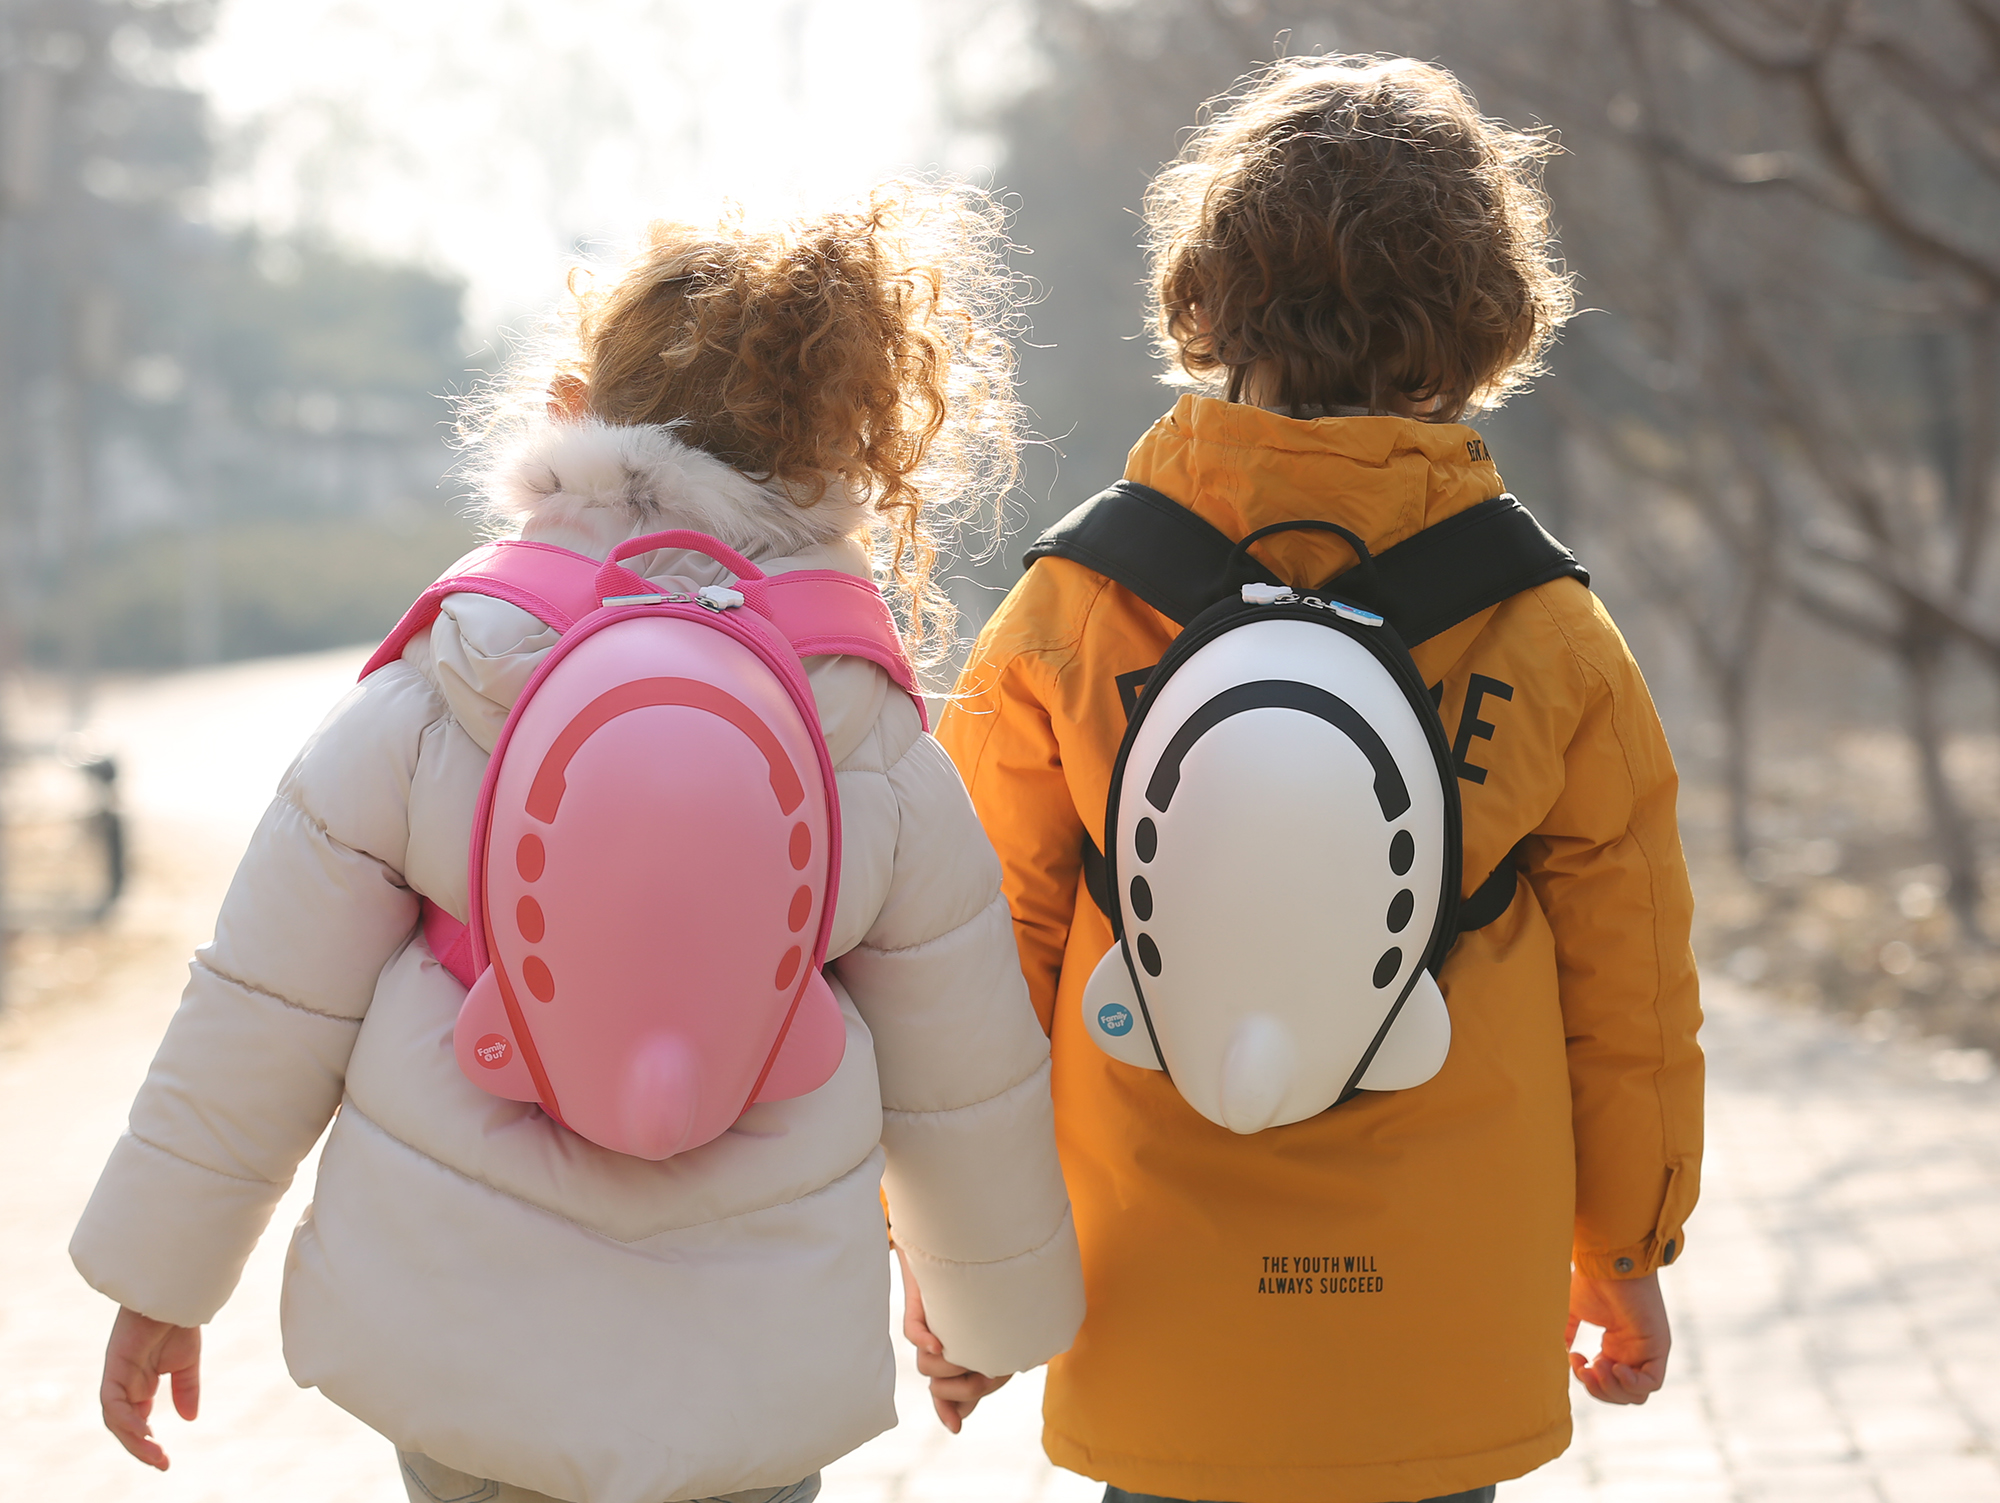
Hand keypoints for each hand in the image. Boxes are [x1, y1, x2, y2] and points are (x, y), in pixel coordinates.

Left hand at [100, 1306, 201, 1468]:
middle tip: (162, 1464)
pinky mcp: (114, 1367)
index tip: (165, 1460)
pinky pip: (113, 1402)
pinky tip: (142, 1430)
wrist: (176, 1296)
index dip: (146, 1443)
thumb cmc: (179, 1322)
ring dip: (133, 1439)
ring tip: (155, 1454)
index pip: (135, 1420)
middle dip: (140, 1448)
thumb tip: (189, 1419)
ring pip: (116, 1418)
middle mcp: (124, 1383)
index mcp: (139, 1383)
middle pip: (124, 1425)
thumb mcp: (186, 1363)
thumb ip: (185, 1389)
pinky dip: (126, 1418)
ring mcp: (117, 1375)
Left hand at [896, 1246, 1011, 1432]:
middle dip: (958, 1392)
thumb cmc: (995, 1284)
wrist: (966, 1245)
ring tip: (961, 1354)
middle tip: (980, 1377)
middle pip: (940, 1388)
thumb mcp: (1009, 1324)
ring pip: (926, 1366)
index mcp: (968, 1355)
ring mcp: (932, 1329)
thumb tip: (1041, 1367)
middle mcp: (947, 1345)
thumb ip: (1019, 1348)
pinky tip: (937, 1344)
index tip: (956, 1424)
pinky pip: (913, 1332)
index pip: (954, 1396)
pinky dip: (924, 1341)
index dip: (952, 1411)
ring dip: (944, 1368)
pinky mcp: (919, 1309)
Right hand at [1567, 1268, 1668, 1403]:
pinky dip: (1631, 1383)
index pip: (1608, 1384)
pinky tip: (1614, 1366)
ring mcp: (1647, 1351)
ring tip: (1597, 1365)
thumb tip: (1559, 1352)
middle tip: (1585, 1369)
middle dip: (1599, 1390)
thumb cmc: (1591, 1281)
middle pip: (1623, 1395)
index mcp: (1616, 1346)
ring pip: (1637, 1394)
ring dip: (1612, 1388)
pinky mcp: (1658, 1347)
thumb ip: (1567, 1333)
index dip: (1589, 1382)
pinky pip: (1652, 1383)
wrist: (1606, 1264)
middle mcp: (1634, 1352)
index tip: (1575, 1358)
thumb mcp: (1573, 1312)